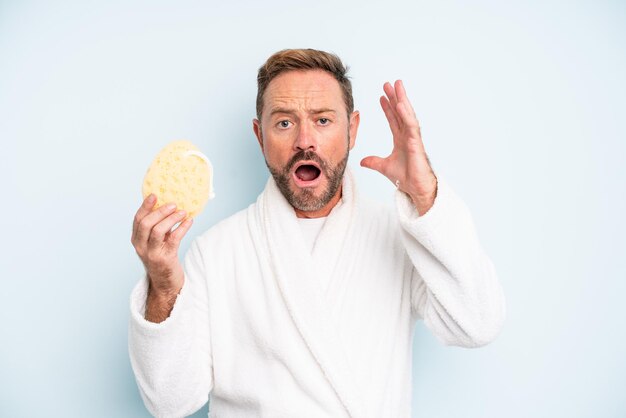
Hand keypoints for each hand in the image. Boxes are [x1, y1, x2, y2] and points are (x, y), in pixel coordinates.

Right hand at [130, 194, 192, 297]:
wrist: (165, 283)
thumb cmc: (162, 257)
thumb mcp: (155, 242)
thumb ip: (158, 226)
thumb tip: (169, 205)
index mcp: (137, 240)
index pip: (138, 219)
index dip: (145, 206)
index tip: (154, 195)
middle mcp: (141, 246)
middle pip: (146, 223)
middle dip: (160, 211)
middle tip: (173, 203)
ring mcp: (152, 253)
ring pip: (158, 231)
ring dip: (171, 219)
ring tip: (183, 212)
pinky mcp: (165, 259)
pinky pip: (174, 239)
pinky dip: (182, 228)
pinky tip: (189, 221)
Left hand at [360, 80, 437, 214]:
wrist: (415, 189)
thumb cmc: (405, 178)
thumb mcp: (384, 167)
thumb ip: (373, 162)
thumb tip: (362, 161)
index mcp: (401, 139)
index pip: (393, 119)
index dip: (387, 107)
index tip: (381, 96)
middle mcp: (407, 135)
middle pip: (400, 112)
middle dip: (395, 97)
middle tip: (388, 83)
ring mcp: (413, 138)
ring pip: (407, 114)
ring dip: (402, 99)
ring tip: (397, 86)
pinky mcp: (416, 143)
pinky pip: (411, 125)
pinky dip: (406, 114)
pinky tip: (400, 104)